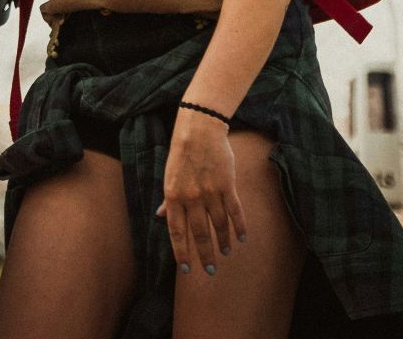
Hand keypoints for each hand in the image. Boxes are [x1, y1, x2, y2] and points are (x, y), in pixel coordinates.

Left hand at [157, 106, 246, 275]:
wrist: (198, 132)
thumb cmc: (181, 155)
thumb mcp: (169, 176)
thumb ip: (168, 200)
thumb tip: (160, 216)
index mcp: (173, 196)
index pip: (177, 231)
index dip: (182, 251)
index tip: (186, 269)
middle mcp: (191, 197)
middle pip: (199, 233)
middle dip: (204, 254)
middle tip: (210, 271)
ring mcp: (210, 192)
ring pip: (218, 225)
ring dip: (222, 242)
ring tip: (224, 254)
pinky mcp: (227, 185)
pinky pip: (235, 211)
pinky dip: (239, 226)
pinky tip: (241, 238)